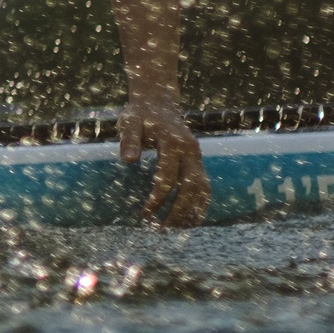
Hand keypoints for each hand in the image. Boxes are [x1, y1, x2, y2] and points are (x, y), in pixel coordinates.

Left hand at [119, 94, 207, 225]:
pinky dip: (200, 205)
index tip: (145, 215)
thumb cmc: (140, 114)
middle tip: (161, 229)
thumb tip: (128, 160)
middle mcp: (190, 150)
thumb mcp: (130, 122)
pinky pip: (205, 186)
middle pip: (190, 187)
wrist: (158, 102)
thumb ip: (129, 140)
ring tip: (176, 230)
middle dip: (177, 211)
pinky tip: (190, 221)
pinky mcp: (198, 161)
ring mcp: (197, 156)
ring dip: (191, 211)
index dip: (157, 198)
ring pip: (202, 189)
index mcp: (173, 142)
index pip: (168, 177)